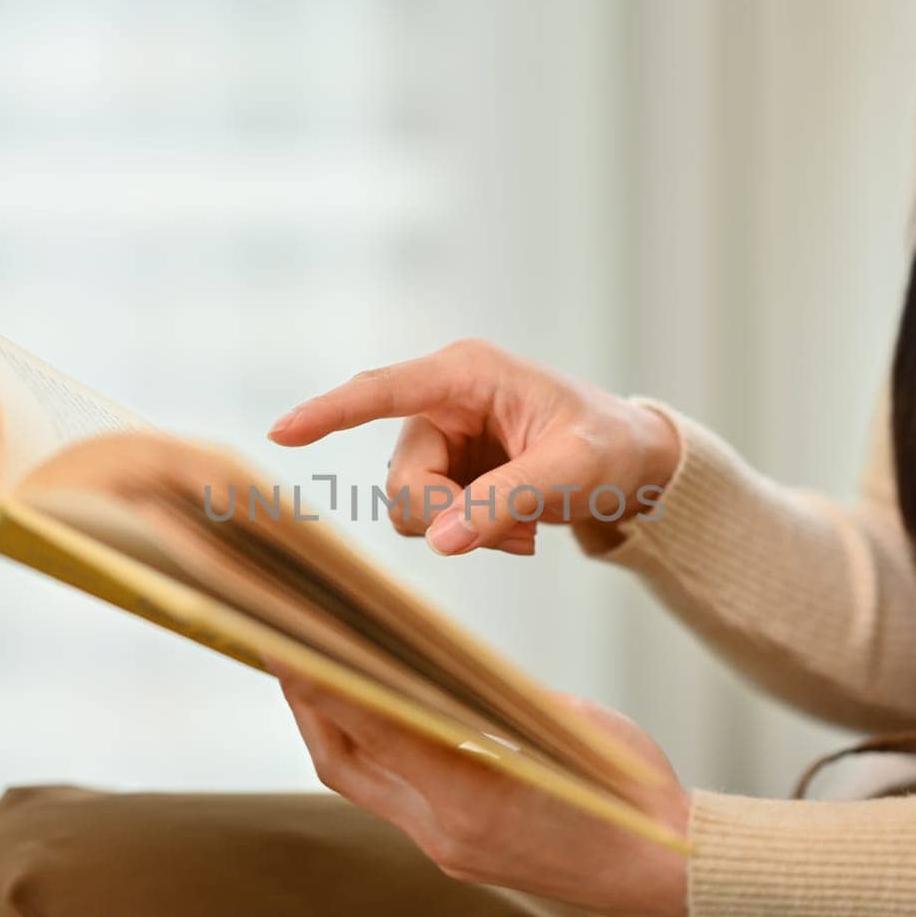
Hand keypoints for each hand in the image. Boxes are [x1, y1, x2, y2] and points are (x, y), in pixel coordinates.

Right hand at [268, 340, 679, 555]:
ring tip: (524, 530)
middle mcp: (442, 400)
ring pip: (410, 506)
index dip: (330, 412)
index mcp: (467, 374)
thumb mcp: (572, 471)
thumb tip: (438, 542)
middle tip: (514, 533)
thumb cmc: (611, 448)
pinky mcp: (446, 472)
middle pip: (401, 477)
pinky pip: (430, 520)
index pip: (384, 390)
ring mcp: (441, 439)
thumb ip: (506, 501)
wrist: (633, 464)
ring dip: (463, 530)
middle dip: (446, 517)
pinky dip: (470, 535)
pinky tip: (517, 530)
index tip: (282, 431)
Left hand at [274, 666, 692, 916]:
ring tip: (316, 672)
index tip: (287, 641)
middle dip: (307, 703)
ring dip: (333, 729)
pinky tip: (374, 716)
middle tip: (284, 646)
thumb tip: (436, 662)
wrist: (663, 873)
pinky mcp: (454, 853)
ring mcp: (447, 848)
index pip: (376, 730)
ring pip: (361, 783)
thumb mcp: (564, 721)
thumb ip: (494, 696)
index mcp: (474, 797)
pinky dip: (374, 753)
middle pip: (345, 763)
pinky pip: (393, 799)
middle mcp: (447, 832)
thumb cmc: (628, 792)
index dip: (325, 684)